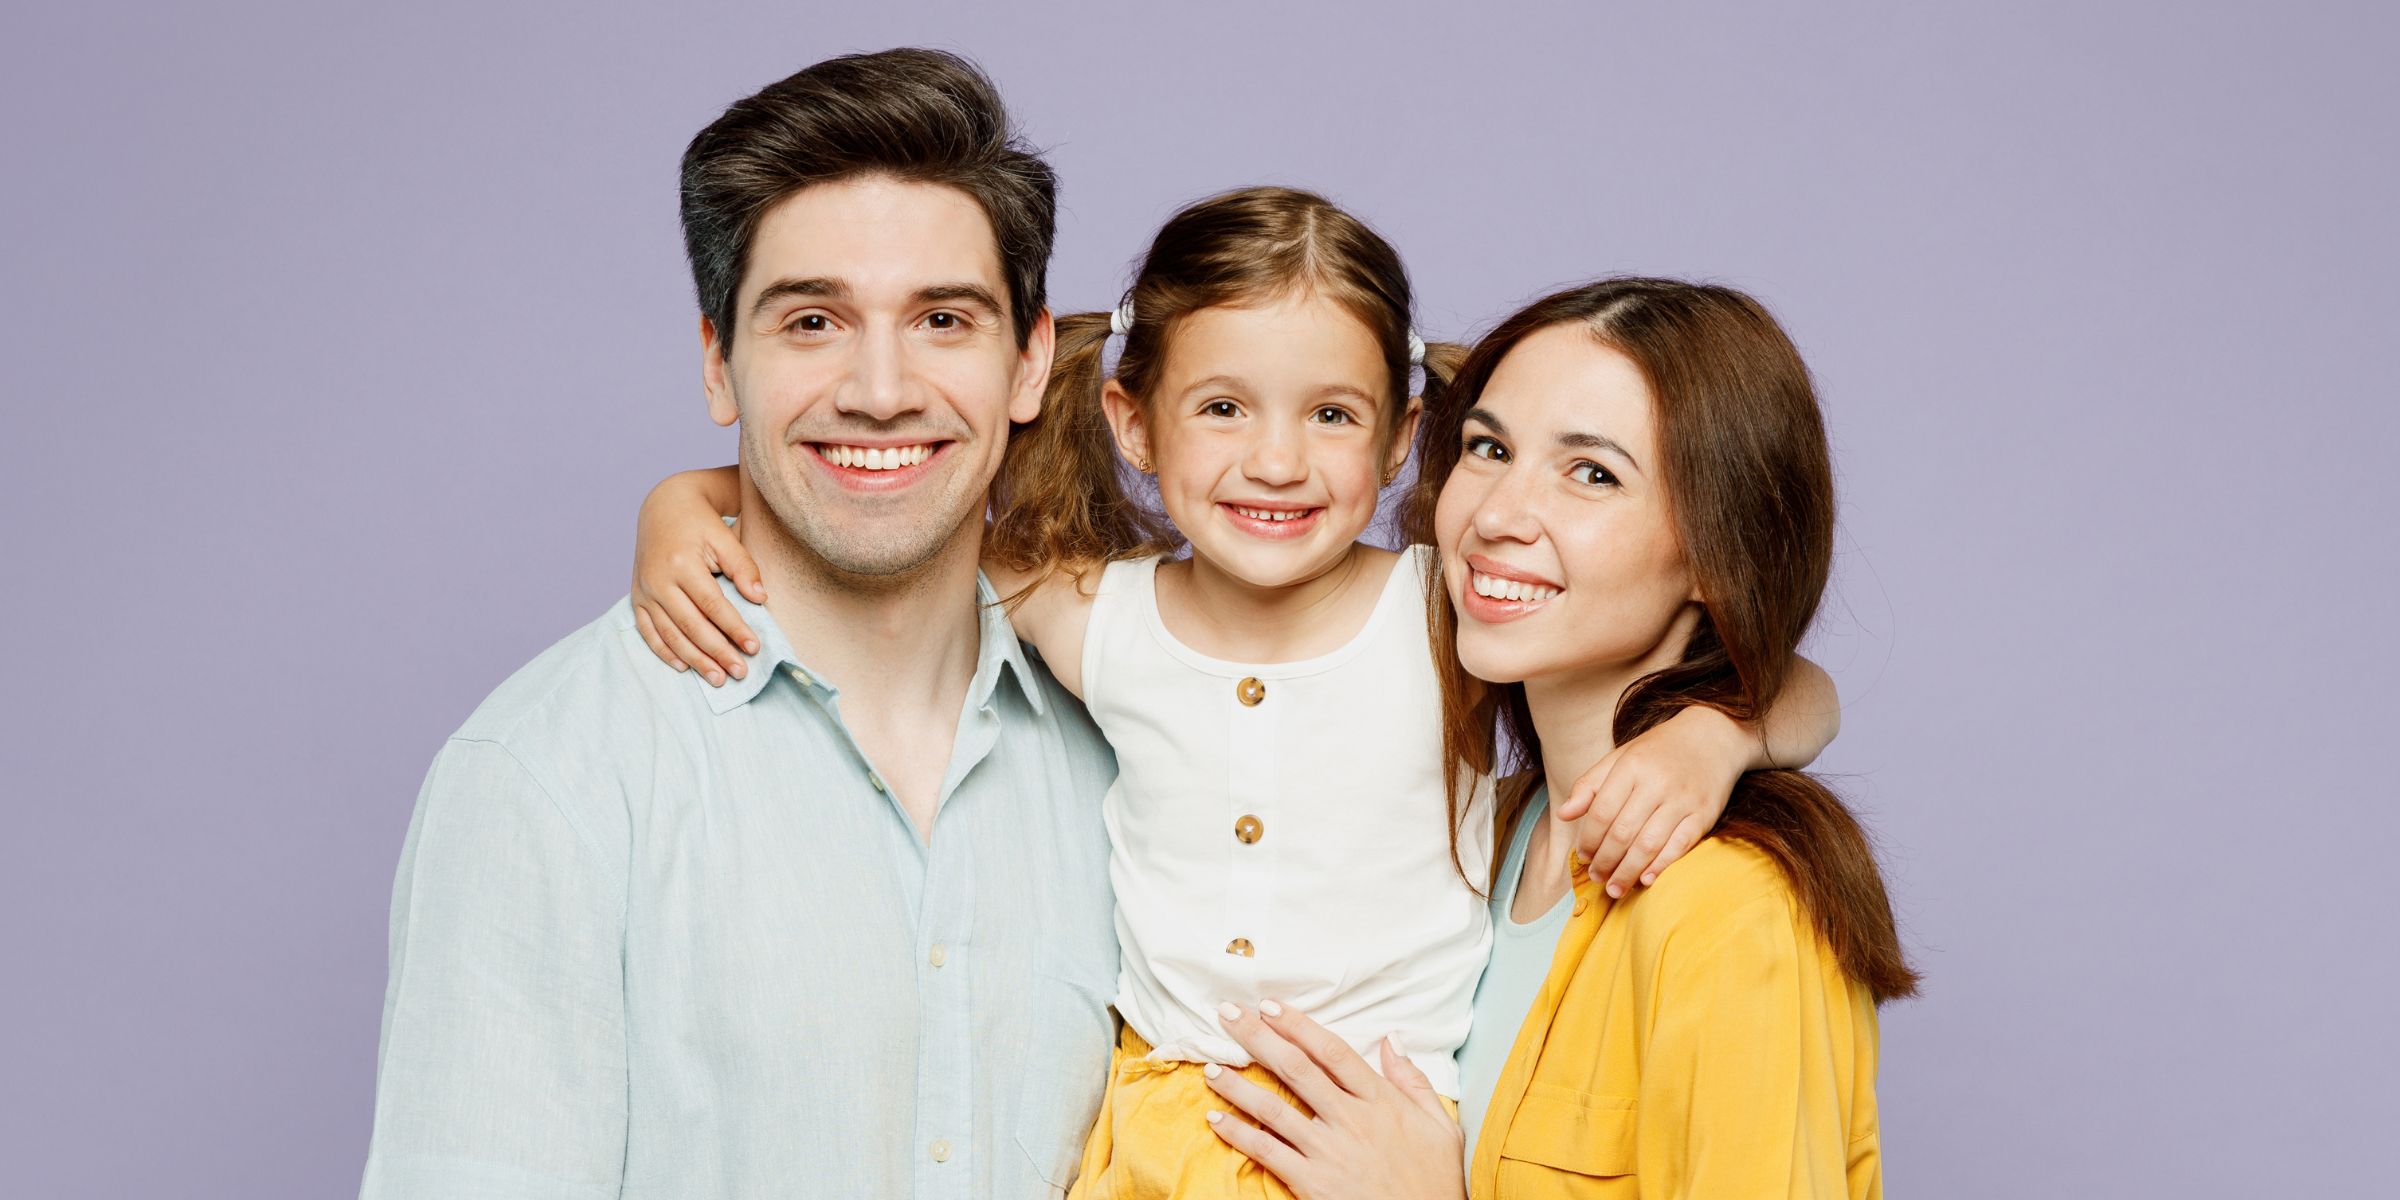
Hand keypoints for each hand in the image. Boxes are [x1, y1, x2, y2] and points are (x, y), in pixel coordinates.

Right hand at [631, 472, 762, 685]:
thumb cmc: (700, 524)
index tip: (754, 647)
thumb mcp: (725, 537)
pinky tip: (683, 667)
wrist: (663, 508)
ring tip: (718, 678)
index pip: (712, 605)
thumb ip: (743, 567)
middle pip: (691, 625)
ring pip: (670, 634)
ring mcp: (645, 591)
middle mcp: (658, 580)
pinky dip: (664, 651)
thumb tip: (760, 598)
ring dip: (694, 660)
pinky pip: (648, 631)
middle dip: (717, 652)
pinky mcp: (638, 597)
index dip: (734, 628)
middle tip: (740, 672)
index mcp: (681, 563)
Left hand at [1204, 1001, 1464, 1199]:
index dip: (1298, 1025)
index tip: (1270, 1006)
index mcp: (1380, 1101)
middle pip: (1295, 1068)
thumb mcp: (1440, 1126)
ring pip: (1273, 1109)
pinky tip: (1216, 1120)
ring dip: (1237, 1086)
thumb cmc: (1435, 1180)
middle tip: (1227, 1015)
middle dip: (1257, 1037)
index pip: (1331, 1051)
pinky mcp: (1312, 1182)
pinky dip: (1239, 1135)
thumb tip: (1391, 1039)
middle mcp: (1350, 1119)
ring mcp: (1328, 1151)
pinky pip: (1268, 1153)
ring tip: (1211, 1068)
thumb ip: (1413, 1080)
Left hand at [1554, 705, 1749, 897]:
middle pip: (1623, 832)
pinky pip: (1680, 846)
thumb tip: (1564, 814)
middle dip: (1605, 861)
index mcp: (1632, 766)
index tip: (1582, 856)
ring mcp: (1682, 800)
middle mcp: (1657, 783)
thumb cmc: (1659, 751)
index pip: (1602, 811)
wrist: (1712, 737)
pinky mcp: (1704, 814)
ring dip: (1628, 871)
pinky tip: (1645, 880)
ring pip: (1649, 844)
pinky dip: (1661, 866)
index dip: (1589, 839)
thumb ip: (1590, 785)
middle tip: (1596, 877)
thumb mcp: (1620, 757)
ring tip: (1615, 888)